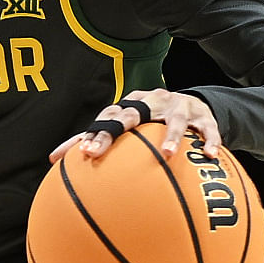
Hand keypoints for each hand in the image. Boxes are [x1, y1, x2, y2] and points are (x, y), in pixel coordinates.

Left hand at [54, 88, 218, 162]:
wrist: (193, 104)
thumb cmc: (152, 121)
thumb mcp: (130, 128)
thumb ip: (98, 141)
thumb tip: (53, 160)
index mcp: (130, 105)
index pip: (106, 118)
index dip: (94, 134)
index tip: (81, 154)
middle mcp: (150, 102)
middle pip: (130, 115)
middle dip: (113, 132)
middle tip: (98, 153)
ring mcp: (177, 107)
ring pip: (173, 120)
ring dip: (170, 136)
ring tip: (167, 155)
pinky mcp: (202, 116)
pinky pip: (207, 129)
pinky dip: (209, 141)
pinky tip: (210, 155)